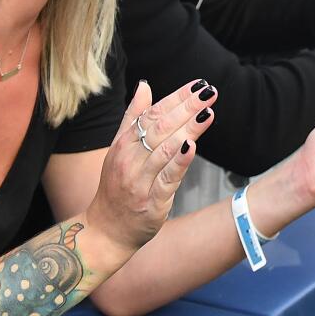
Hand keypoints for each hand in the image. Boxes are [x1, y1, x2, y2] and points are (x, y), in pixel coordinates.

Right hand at [84, 80, 215, 255]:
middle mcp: (130, 159)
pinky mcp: (151, 201)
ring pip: (165, 149)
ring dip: (187, 129)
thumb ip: (133, 117)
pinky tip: (192, 146)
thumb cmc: (116, 186)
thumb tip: (145, 85)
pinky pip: (166, 179)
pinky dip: (179, 162)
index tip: (199, 84)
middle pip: (161, 128)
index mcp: (124, 144)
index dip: (176, 98)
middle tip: (209, 93)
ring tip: (207, 113)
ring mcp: (139, 181)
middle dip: (186, 108)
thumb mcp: (120, 149)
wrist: (105, 231)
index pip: (153, 114)